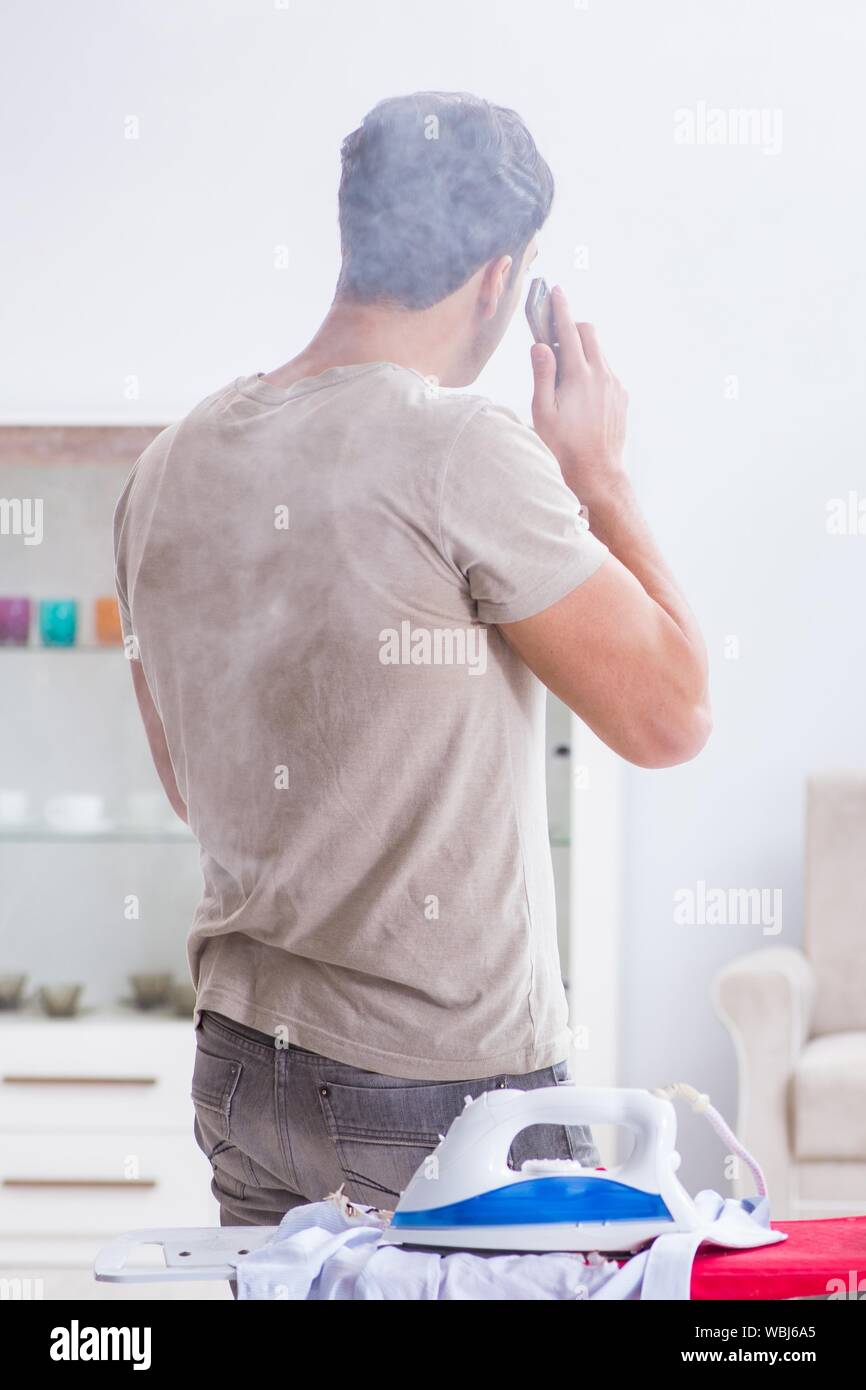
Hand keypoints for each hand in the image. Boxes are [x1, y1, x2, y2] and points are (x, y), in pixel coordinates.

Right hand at [530, 284, 627, 498]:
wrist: (597, 471)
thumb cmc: (563, 446)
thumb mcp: (543, 412)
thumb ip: (542, 374)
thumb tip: (540, 346)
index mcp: (579, 376)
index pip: (568, 331)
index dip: (560, 309)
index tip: (556, 291)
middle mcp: (602, 375)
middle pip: (589, 333)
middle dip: (572, 327)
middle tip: (554, 337)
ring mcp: (615, 385)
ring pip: (599, 351)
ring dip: (582, 349)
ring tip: (565, 370)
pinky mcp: (622, 396)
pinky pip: (606, 370)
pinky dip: (592, 368)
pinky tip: (580, 391)